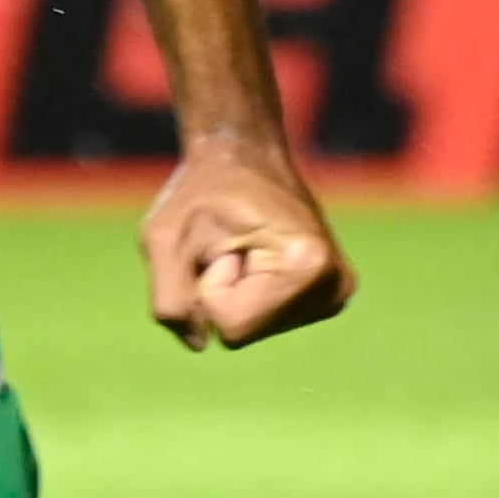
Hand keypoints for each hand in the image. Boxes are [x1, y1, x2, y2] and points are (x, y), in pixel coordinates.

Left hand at [138, 128, 352, 348]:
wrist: (244, 154)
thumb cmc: (201, 190)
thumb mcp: (163, 238)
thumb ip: (170, 301)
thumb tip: (199, 343)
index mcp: (307, 267)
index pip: (230, 327)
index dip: (209, 285)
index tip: (223, 242)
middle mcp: (335, 287)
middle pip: (244, 332)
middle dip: (222, 291)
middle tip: (232, 243)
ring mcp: (335, 294)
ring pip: (252, 328)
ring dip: (235, 291)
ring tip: (244, 246)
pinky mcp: (327, 296)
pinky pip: (262, 320)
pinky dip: (248, 293)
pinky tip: (258, 255)